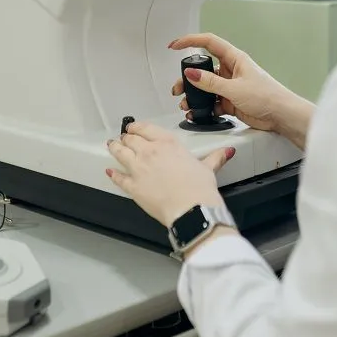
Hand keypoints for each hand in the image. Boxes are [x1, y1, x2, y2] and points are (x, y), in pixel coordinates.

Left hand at [106, 120, 233, 227]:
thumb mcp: (208, 168)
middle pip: (130, 139)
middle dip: (126, 137)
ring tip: (112, 146)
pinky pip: (118, 177)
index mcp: (168, 144)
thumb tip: (226, 152)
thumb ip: (215, 157)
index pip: (146, 128)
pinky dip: (113, 174)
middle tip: (124, 137)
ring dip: (115, 148)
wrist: (191, 209)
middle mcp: (150, 152)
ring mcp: (138, 168)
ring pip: (120, 152)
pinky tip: (110, 171)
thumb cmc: (199, 189)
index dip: (137, 127)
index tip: (135, 128)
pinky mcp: (133, 186)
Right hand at [169, 33, 314, 148]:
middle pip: (203, 68)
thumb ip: (210, 82)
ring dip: (194, 95)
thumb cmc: (268, 96)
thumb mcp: (234, 88)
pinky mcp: (231, 101)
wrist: (281, 115)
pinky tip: (198, 113)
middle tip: (178, 87)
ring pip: (206, 87)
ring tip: (186, 104)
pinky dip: (204, 108)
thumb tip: (191, 74)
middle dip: (188, 78)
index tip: (175, 46)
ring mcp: (230, 86)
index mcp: (234, 58)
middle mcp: (231, 70)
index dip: (190, 41)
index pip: (208, 43)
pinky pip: (212, 102)